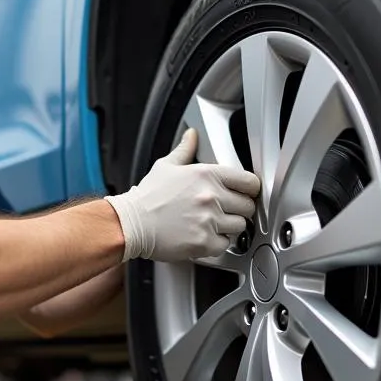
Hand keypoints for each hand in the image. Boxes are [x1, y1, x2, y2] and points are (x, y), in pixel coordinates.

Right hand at [105, 129, 260, 261]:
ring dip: (229, 227)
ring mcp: (209, 221)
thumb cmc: (147, 198)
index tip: (245, 194)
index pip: (249, 182)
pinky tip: (204, 235)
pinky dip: (217, 243)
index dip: (250, 189)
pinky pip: (225, 245)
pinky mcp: (204, 242)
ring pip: (240, 226)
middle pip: (248, 206)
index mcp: (207, 175)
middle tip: (226, 210)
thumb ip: (185, 150)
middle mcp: (211, 197)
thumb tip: (192, 135)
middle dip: (239, 209)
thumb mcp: (166, 166)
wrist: (130, 223)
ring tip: (212, 224)